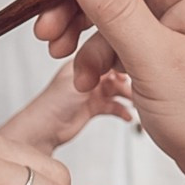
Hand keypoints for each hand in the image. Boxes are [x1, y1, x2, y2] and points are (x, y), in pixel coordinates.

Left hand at [0, 59, 133, 153]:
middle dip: (129, 78)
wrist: (42, 131)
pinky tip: (128, 116)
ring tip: (137, 102)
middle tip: (141, 85)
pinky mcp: (92, 108)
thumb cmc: (52, 104)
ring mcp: (90, 92)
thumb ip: (103, 70)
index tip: (137, 63)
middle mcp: (87, 75)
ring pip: (117, 89)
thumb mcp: (82, 82)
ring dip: (128, 95)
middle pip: (116, 71)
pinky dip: (122, 110)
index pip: (108, 53)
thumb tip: (122, 56)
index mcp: (82, 62)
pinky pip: (113, 106)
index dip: (123, 58)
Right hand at [31, 0, 184, 184]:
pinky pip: (123, 35)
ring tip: (55, 53)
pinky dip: (99, 54)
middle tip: (44, 27)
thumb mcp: (154, 60)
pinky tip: (85, 80)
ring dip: (81, 27)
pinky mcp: (167, 47)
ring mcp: (176, 21)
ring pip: (115, 5)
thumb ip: (114, 9)